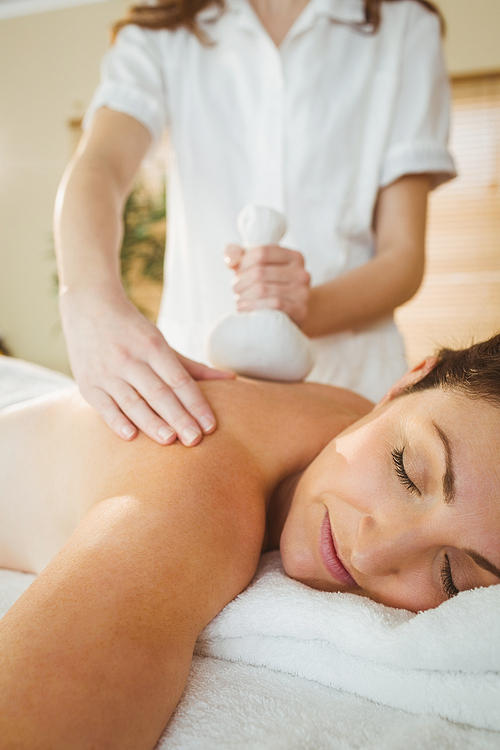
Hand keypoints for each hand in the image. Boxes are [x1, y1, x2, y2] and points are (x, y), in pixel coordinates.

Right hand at [60, 288, 233, 445]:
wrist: (89, 307)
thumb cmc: (133, 331)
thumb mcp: (161, 342)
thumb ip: (193, 366)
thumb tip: (231, 379)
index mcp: (152, 346)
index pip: (179, 380)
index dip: (196, 404)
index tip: (210, 426)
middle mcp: (129, 358)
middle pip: (159, 393)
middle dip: (179, 417)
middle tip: (196, 439)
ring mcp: (106, 371)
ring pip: (132, 401)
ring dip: (151, 422)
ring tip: (170, 440)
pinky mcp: (88, 384)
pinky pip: (104, 406)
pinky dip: (116, 421)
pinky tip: (131, 436)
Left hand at [225, 244, 310, 326]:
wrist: (289, 315)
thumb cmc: (267, 286)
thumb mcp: (253, 267)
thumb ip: (237, 254)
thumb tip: (231, 260)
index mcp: (293, 257)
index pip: (261, 253)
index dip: (243, 263)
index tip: (237, 273)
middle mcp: (302, 273)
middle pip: (260, 272)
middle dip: (241, 282)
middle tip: (236, 289)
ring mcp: (303, 293)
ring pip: (263, 290)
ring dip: (244, 296)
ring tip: (239, 300)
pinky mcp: (300, 311)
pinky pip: (273, 305)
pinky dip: (253, 306)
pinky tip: (245, 308)